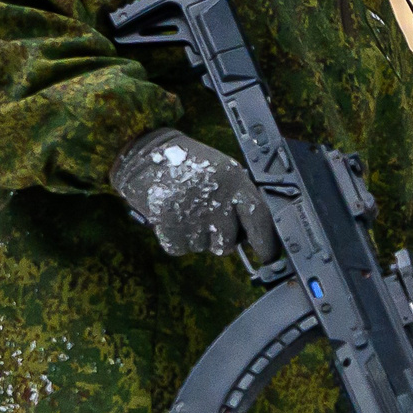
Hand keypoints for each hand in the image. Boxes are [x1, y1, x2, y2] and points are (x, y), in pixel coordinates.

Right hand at [109, 128, 281, 260]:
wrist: (145, 155)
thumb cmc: (189, 165)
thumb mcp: (223, 172)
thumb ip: (239, 199)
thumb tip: (252, 236)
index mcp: (234, 181)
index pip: (259, 219)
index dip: (265, 243)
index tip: (268, 256)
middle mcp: (216, 199)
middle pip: (228, 243)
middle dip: (219, 237)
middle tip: (205, 216)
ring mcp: (193, 215)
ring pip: (204, 248)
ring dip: (197, 236)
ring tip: (186, 210)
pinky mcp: (169, 227)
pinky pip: (181, 248)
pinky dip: (176, 237)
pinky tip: (173, 216)